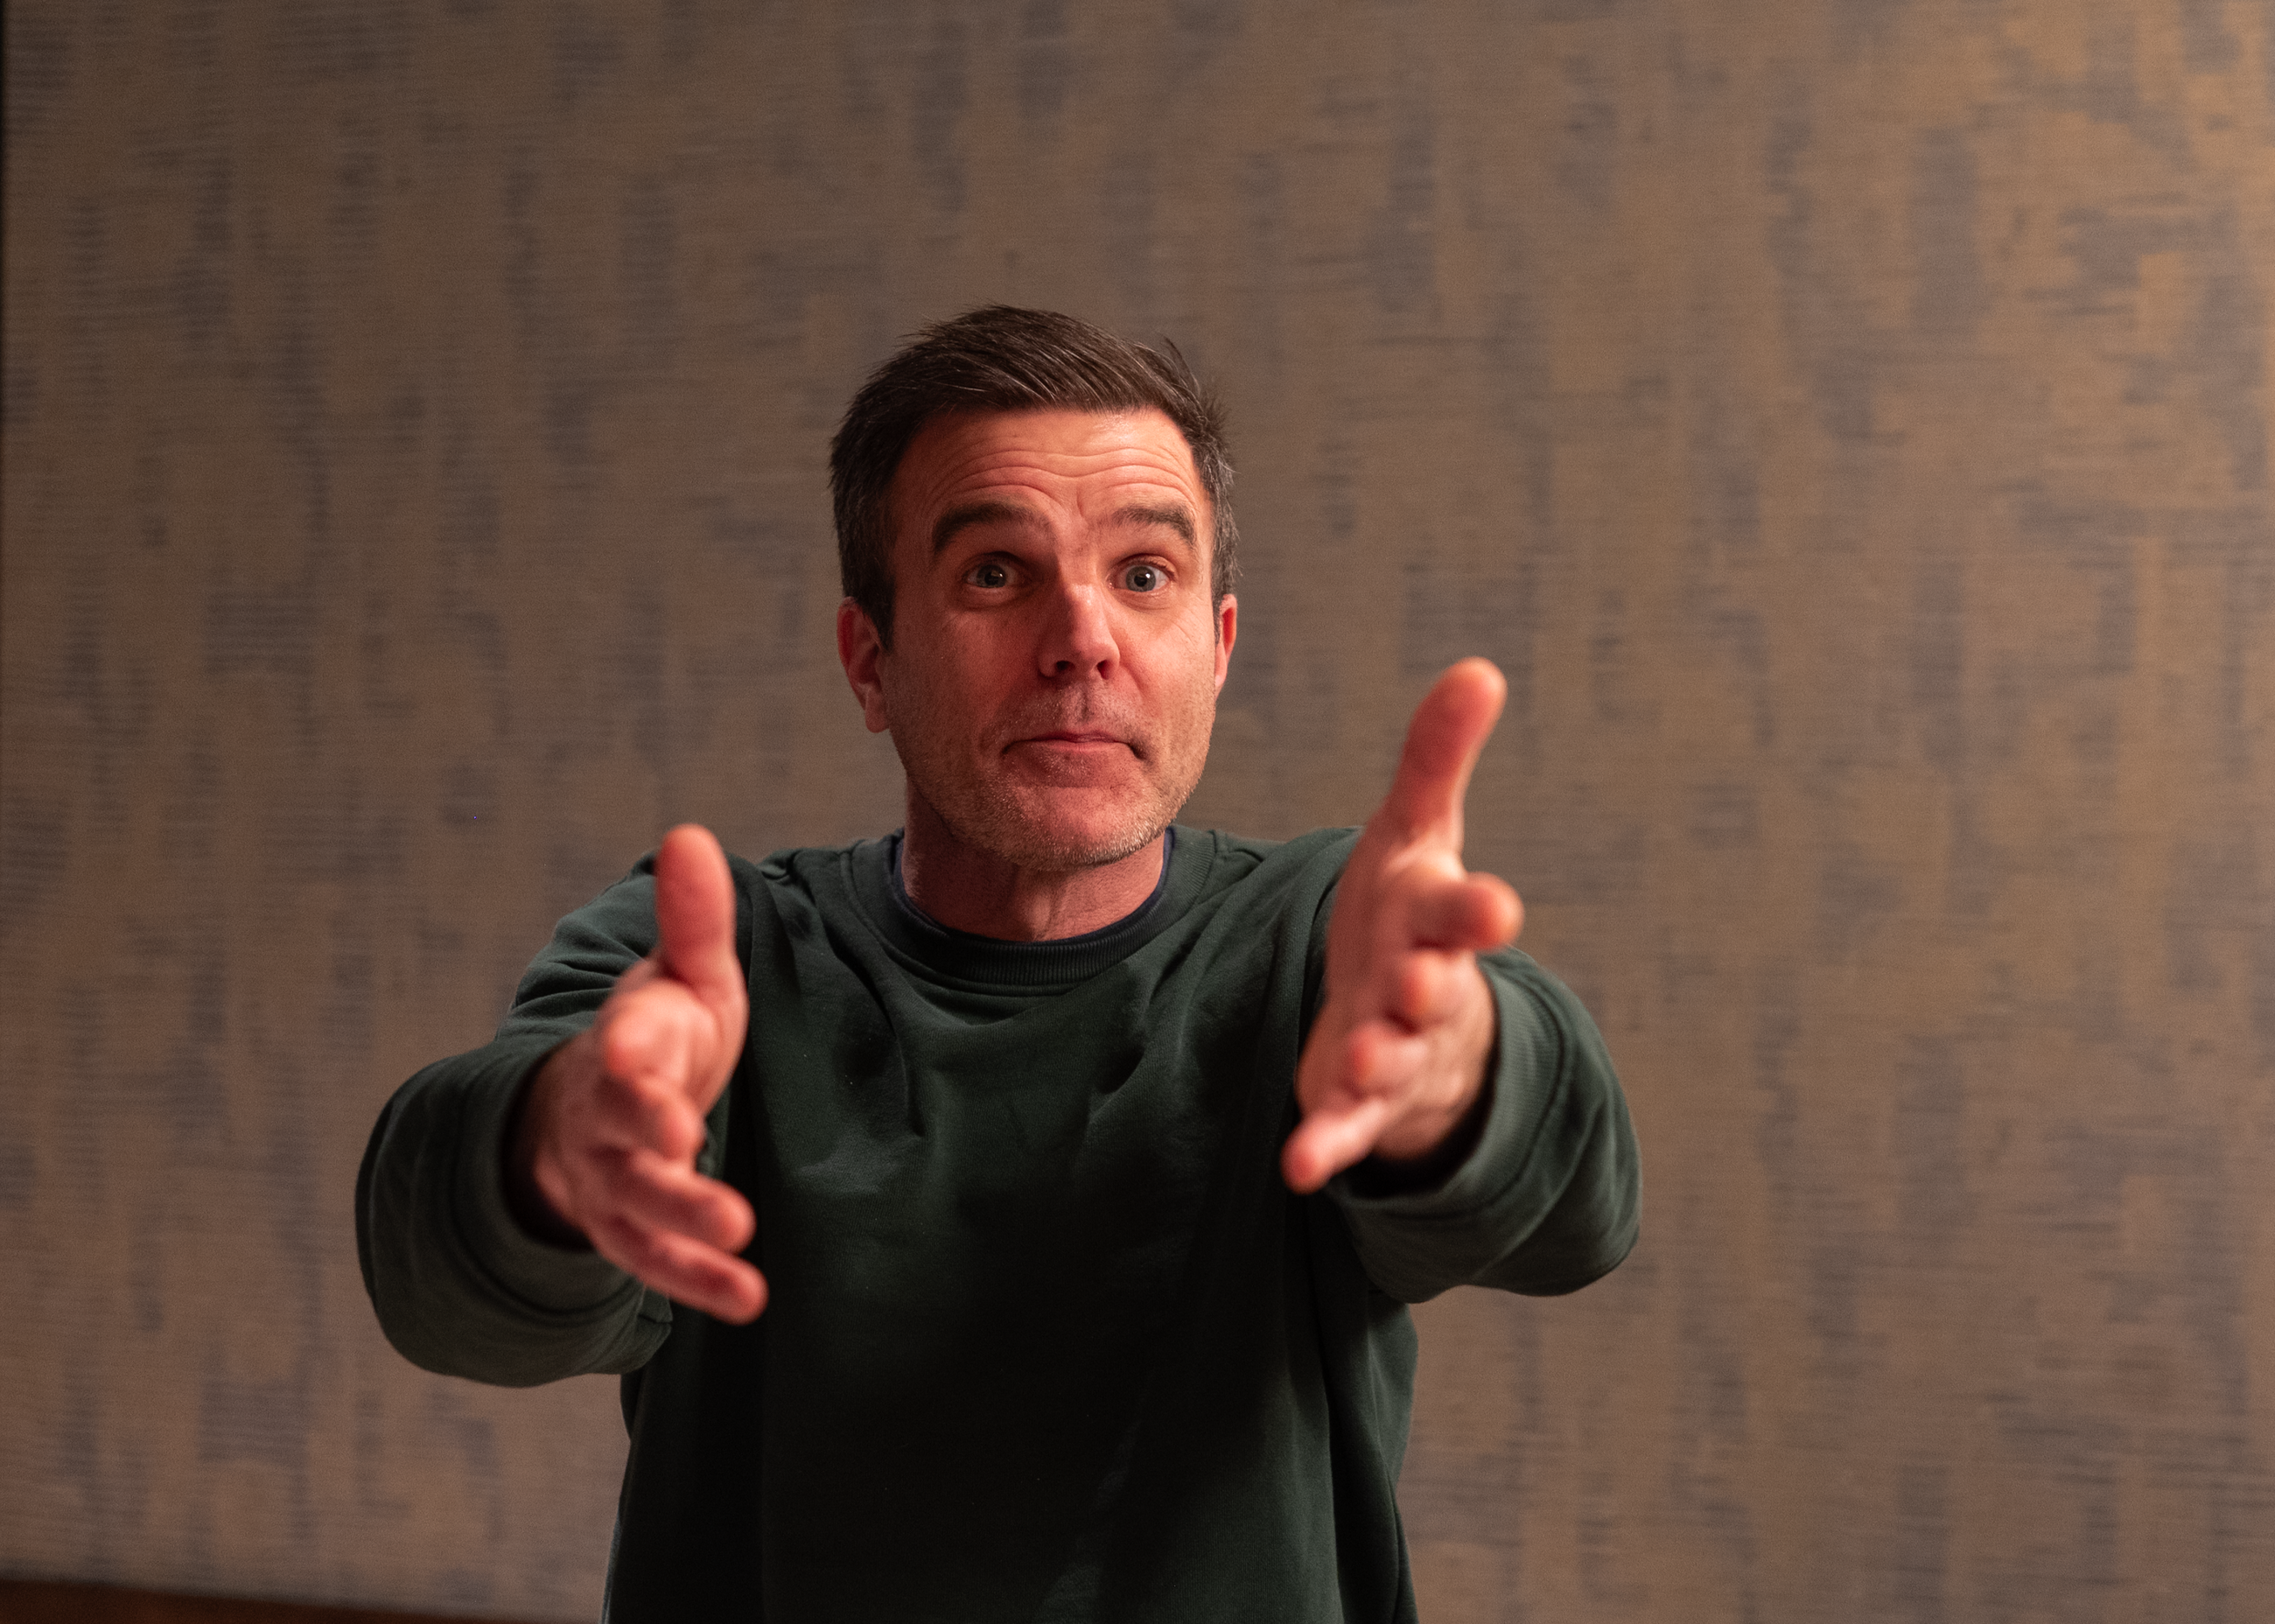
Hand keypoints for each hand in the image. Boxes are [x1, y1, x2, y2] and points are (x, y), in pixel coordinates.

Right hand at [510, 825, 765, 1321]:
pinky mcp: (631, 1231)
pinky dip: (698, 1283)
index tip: (642, 1052)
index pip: (619, 1053)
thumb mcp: (680, 976)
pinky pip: (657, 1264)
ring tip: (738, 1239)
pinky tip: (750, 1300)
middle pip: (622, 1136)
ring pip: (637, 1208)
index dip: (629, 1057)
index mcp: (623, 1047)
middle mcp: (607, 1119)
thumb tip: (688, 834)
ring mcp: (613, 1180)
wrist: (600, 1105)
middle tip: (687, 1146)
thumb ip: (692, 920)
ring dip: (683, 1224)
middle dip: (651, 1144)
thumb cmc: (659, 1034)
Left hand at [1282, 659, 1523, 1193]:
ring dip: (1379, 1058)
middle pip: (1435, 988)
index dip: (1478, 911)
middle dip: (1430, 985)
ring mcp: (1396, 1051)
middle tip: (1423, 980)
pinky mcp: (1356, 1103)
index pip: (1465, 912)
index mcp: (1438, 921)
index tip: (1497, 907)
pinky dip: (1327, 1145)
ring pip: (1393, 1059)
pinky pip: (1345, 1128)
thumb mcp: (1417, 835)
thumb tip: (1479, 668)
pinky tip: (1300, 1167)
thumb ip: (1438, 759)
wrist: (1409, 1014)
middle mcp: (1426, 989)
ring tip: (1361, 1057)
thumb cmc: (1411, 914)